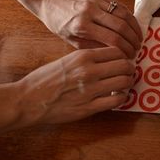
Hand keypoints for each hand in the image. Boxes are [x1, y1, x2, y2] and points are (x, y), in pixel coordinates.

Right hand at [15, 47, 133, 125]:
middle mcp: (89, 71)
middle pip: (125, 65)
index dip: (124, 56)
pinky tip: (118, 96)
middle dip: (130, 68)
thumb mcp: (67, 59)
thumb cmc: (45, 79)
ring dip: (128, 82)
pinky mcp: (89, 107)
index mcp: (83, 56)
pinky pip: (117, 100)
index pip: (117, 51)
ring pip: (124, 81)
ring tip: (125, 84)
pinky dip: (122, 97)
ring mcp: (91, 90)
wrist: (28, 99)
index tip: (124, 60)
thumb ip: (88, 58)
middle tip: (129, 72)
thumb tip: (111, 59)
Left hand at [39, 0, 141, 57]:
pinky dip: (129, 17)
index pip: (112, 39)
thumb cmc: (59, 23)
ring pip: (124, 14)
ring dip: (134, 28)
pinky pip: (120, 5)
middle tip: (137, 48)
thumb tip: (115, 53)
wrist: (49, 0)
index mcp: (82, 25)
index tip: (130, 56)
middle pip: (121, 27)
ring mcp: (97, 0)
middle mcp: (91, 11)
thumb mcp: (72, 40)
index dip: (125, 49)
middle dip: (133, 40)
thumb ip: (94, 46)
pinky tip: (132, 26)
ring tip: (138, 38)